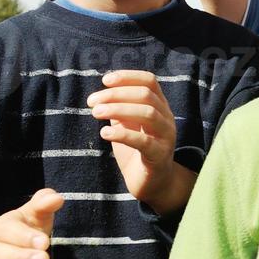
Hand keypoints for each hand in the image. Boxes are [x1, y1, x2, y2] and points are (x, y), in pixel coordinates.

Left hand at [89, 71, 192, 213]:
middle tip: (92, 102)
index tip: (105, 80)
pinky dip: (123, 134)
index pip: (149, 81)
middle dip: (116, 94)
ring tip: (95, 113)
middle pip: (146, 95)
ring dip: (119, 109)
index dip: (128, 76)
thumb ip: (119, 109)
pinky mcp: (160, 155)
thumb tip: (102, 93)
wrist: (153, 182)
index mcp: (159, 106)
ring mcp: (166, 136)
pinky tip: (105, 133)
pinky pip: (143, 141)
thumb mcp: (126, 125)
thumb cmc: (137, 150)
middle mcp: (166, 117)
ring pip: (148, 113)